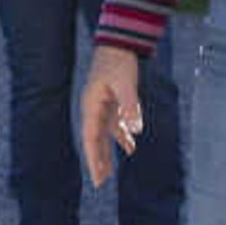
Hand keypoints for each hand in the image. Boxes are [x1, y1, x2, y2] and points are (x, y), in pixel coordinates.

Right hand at [76, 45, 142, 186]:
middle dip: (98, 160)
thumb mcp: (125, 83)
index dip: (94, 159)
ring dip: (107, 151)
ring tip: (109, 172)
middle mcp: (94, 107)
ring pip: (104, 134)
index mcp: (91, 105)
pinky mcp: (112, 100)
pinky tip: (130, 147)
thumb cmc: (119, 61)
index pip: (91, 138)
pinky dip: (121, 136)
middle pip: (94, 139)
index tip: (97, 178)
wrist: (119, 41)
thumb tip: (134, 128)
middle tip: (100, 182)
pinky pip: (114, 123)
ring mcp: (102, 104)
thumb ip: (129, 105)